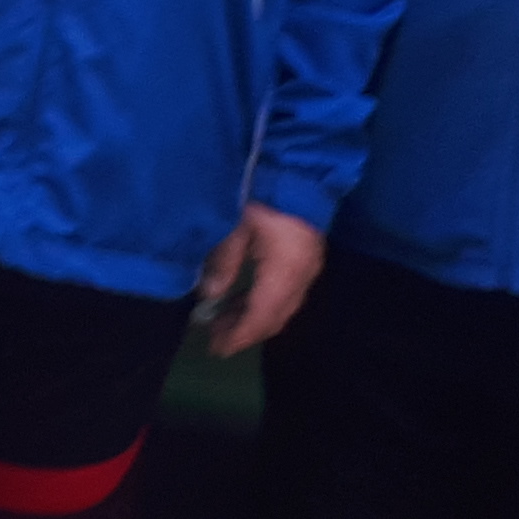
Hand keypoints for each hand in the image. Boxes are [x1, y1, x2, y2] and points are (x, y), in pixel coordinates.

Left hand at [196, 204, 324, 355]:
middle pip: (275, 317)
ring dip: (254, 316)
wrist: (300, 168)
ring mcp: (309, 268)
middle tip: (215, 337)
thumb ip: (223, 261)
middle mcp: (302, 277)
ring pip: (282, 306)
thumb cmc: (263, 194)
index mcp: (285, 273)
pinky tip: (243, 297)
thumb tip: (210, 295)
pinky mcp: (308, 258)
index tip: (216, 349)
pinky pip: (287, 292)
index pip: (261, 316)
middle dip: (246, 331)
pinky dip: (264, 301)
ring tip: (223, 319)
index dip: (239, 335)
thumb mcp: (236, 225)